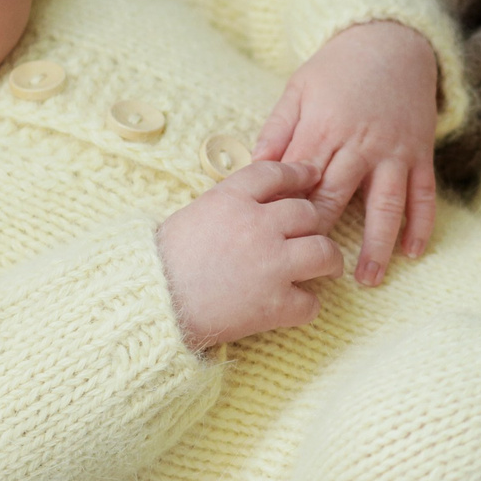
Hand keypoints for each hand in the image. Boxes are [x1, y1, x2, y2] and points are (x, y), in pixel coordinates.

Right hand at [156, 159, 342, 348]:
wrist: (151, 302)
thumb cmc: (162, 262)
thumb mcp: (192, 215)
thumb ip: (227, 206)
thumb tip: (252, 206)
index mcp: (232, 198)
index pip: (275, 173)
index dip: (298, 173)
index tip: (311, 175)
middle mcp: (258, 226)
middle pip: (308, 212)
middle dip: (316, 223)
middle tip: (316, 234)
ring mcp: (271, 265)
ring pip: (324, 252)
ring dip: (329, 261)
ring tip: (328, 269)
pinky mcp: (275, 304)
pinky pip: (310, 303)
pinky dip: (307, 306)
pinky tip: (298, 307)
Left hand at [255, 20, 441, 285]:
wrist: (393, 40)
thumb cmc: (337, 67)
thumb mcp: (298, 88)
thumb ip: (277, 130)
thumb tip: (252, 168)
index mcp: (324, 128)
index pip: (301, 179)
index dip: (288, 212)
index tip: (276, 241)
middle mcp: (361, 143)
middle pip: (338, 197)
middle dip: (325, 235)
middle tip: (314, 270)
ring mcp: (394, 150)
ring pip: (387, 204)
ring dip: (377, 244)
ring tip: (368, 280)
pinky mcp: (420, 153)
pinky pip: (424, 194)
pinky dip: (422, 224)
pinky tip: (414, 252)